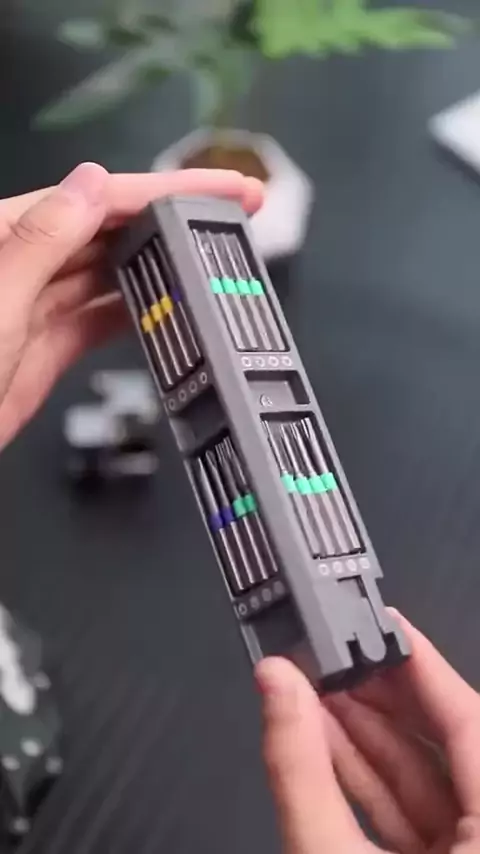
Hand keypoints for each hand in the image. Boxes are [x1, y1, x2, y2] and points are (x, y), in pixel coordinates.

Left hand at [0, 163, 262, 449]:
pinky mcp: (47, 345)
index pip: (100, 197)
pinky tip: (165, 301)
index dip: (166, 189)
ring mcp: (38, 305)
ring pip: (111, 271)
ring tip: (211, 251)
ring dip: (161, 260)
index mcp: (8, 233)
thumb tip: (90, 185)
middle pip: (113, 228)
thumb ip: (41, 242)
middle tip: (231, 213)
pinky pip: (101, 317)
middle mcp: (26, 262)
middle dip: (174, 217)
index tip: (220, 187)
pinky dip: (137, 308)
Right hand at [256, 611, 479, 852]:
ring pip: (427, 780)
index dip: (426, 668)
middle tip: (343, 657)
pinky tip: (323, 741)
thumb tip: (275, 682)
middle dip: (388, 700)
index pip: (472, 722)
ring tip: (318, 693)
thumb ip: (301, 770)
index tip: (389, 625)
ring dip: (367, 737)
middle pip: (451, 744)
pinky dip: (368, 779)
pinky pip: (414, 813)